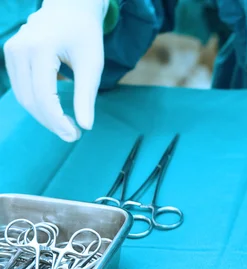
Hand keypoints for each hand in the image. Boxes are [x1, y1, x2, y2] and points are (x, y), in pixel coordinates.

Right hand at [4, 0, 108, 141]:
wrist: (71, 8)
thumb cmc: (85, 35)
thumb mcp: (92, 65)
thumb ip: (86, 96)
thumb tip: (86, 126)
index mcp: (40, 48)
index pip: (44, 96)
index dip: (58, 121)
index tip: (75, 135)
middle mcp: (19, 49)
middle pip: (31, 100)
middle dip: (51, 122)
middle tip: (73, 134)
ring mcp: (11, 51)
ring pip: (23, 97)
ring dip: (44, 116)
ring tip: (67, 125)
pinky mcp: (11, 55)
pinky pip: (21, 88)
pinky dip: (37, 104)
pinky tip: (56, 112)